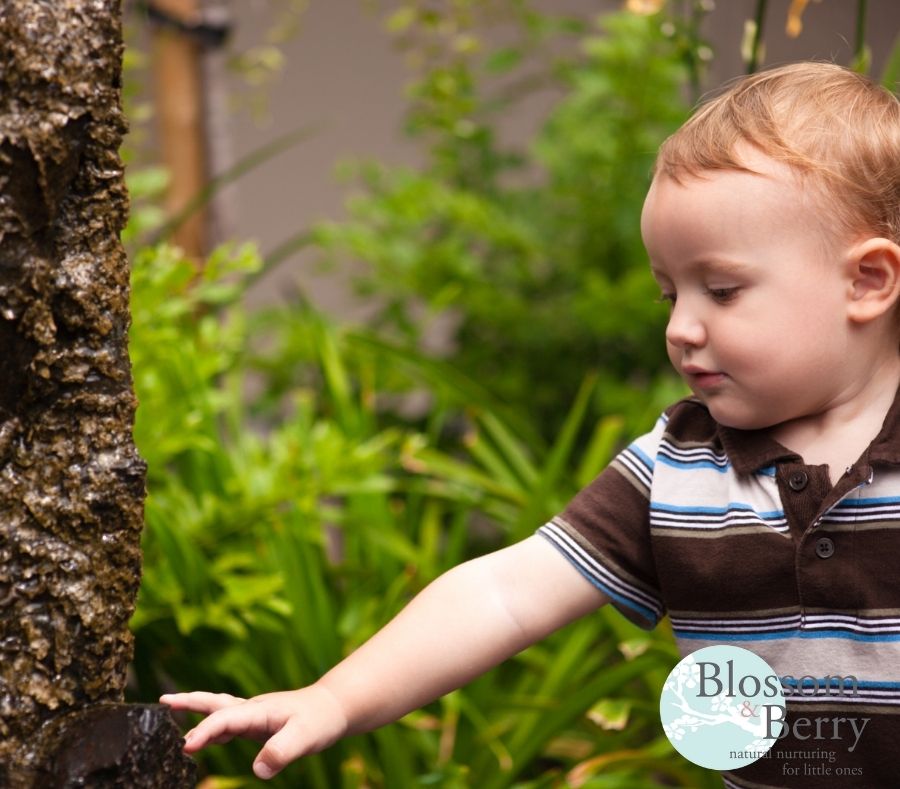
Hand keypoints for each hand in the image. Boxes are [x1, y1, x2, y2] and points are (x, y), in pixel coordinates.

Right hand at [160, 684, 347, 779]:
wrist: (335, 707)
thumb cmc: (321, 719)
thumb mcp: (305, 737)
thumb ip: (281, 752)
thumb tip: (258, 770)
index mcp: (259, 710)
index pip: (225, 719)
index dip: (204, 732)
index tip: (185, 746)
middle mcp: (253, 710)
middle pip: (216, 704)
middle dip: (190, 703)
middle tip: (164, 702)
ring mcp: (255, 715)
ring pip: (221, 711)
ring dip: (198, 713)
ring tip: (172, 713)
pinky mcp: (260, 723)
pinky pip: (230, 723)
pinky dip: (214, 727)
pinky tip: (208, 738)